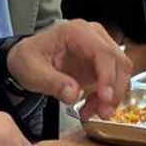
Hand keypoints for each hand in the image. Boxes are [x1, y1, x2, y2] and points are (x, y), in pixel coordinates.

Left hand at [6, 20, 130, 120]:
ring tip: (94, 113)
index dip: (108, 75)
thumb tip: (73, 94)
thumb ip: (52, 82)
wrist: (26, 60)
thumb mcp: (31, 71)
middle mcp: (93, 36)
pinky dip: (107, 98)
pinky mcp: (100, 64)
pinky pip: (113, 82)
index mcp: (76, 32)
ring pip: (120, 73)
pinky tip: (92, 108)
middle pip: (118, 62)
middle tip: (102, 112)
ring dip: (112, 97)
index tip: (105, 97)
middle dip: (114, 90)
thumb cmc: (28, 59)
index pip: (103, 52)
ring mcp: (99, 49)